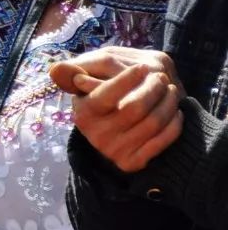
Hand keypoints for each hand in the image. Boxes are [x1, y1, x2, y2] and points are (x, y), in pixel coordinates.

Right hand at [49, 48, 183, 171]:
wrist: (112, 137)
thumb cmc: (100, 101)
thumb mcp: (85, 85)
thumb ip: (75, 72)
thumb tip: (55, 69)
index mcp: (83, 113)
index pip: (106, 94)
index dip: (127, 79)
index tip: (142, 67)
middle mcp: (96, 135)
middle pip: (134, 108)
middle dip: (153, 89)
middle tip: (161, 78)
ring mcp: (115, 151)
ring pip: (152, 123)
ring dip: (168, 103)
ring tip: (171, 90)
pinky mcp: (132, 162)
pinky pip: (162, 141)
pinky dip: (173, 124)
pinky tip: (175, 112)